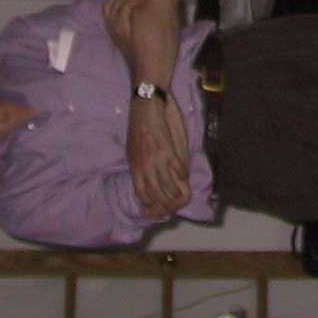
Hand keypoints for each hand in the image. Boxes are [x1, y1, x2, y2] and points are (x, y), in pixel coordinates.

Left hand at [126, 96, 191, 217]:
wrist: (145, 107)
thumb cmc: (137, 127)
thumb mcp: (131, 150)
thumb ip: (138, 165)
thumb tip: (142, 177)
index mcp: (135, 167)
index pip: (141, 193)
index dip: (149, 205)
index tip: (155, 210)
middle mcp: (145, 167)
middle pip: (155, 194)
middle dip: (164, 204)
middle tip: (172, 208)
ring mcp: (156, 159)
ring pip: (168, 185)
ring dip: (176, 193)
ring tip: (182, 196)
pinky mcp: (168, 150)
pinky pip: (178, 168)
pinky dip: (182, 174)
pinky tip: (185, 176)